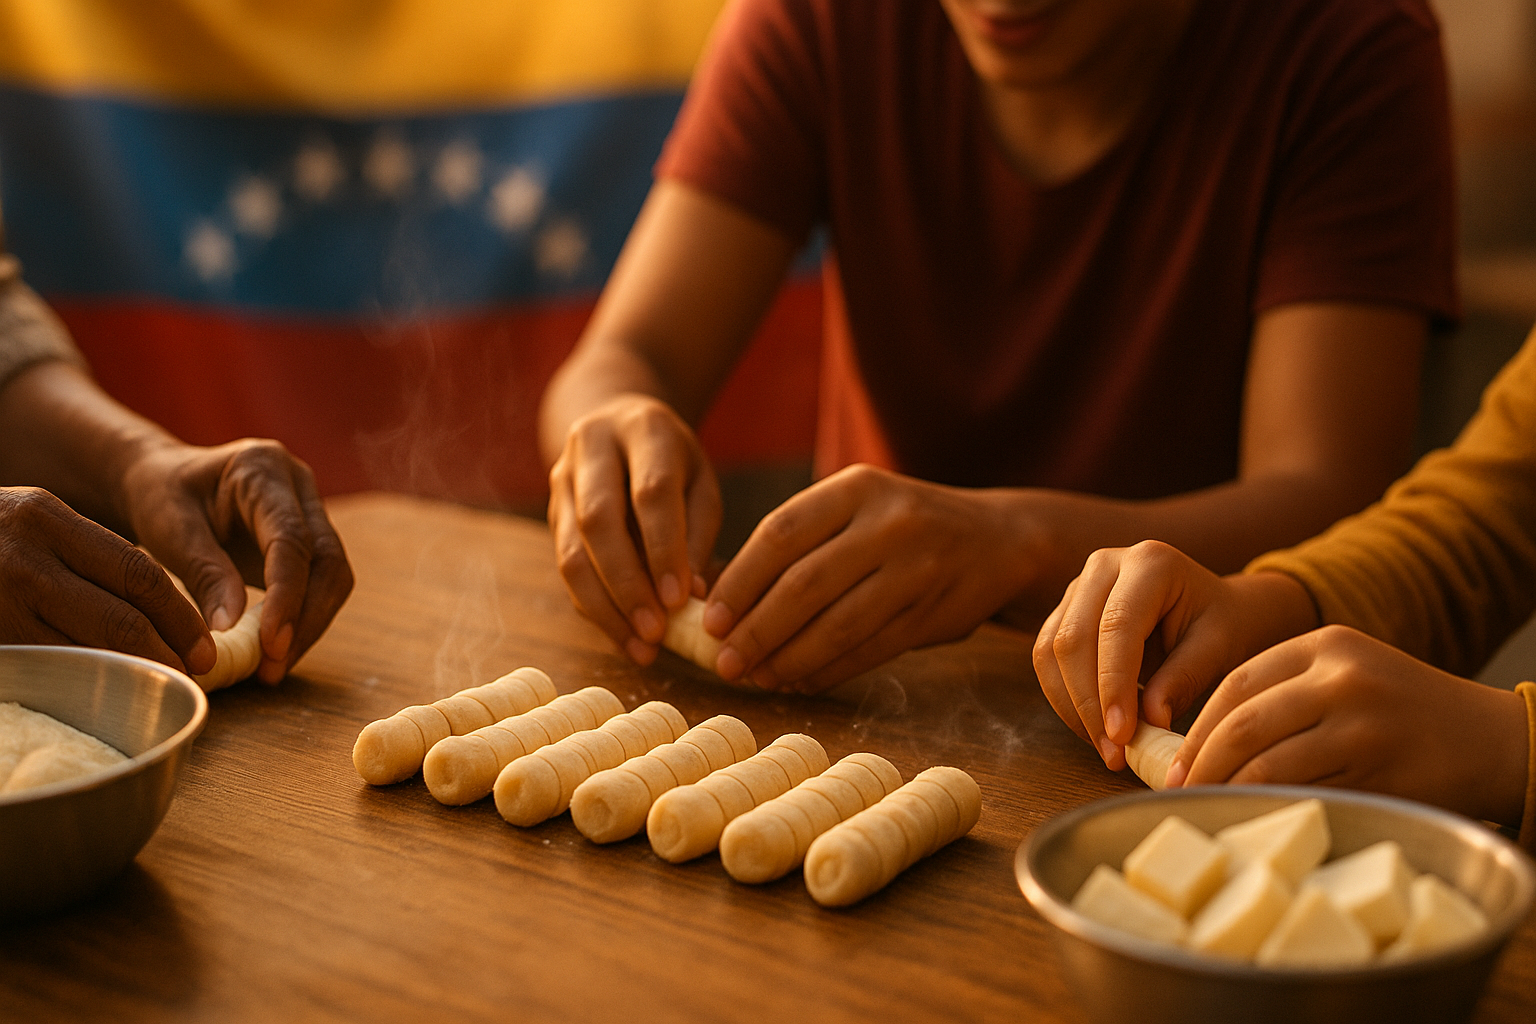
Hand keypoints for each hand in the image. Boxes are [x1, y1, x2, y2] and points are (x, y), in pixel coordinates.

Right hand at [0, 486, 213, 671]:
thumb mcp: (33, 527)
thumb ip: (87, 555)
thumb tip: (157, 611)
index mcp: (47, 519)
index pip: (139, 573)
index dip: (181, 618)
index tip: (204, 648)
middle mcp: (26, 559)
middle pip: (122, 620)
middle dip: (165, 654)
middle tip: (189, 675)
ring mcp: (2, 602)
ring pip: (89, 652)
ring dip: (129, 675)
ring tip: (155, 686)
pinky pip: (51, 669)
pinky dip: (85, 683)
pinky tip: (104, 689)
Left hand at [118, 438, 353, 682]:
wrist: (161, 481)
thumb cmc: (161, 497)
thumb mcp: (171, 530)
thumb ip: (205, 573)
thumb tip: (231, 628)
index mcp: (263, 468)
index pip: (292, 538)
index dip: (288, 594)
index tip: (272, 643)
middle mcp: (299, 486)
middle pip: (327, 559)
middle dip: (307, 618)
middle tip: (273, 665)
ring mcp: (310, 511)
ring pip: (334, 575)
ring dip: (310, 625)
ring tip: (273, 666)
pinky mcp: (310, 540)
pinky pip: (322, 584)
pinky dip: (304, 620)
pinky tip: (276, 649)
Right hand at [547, 395, 721, 662]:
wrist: (616, 423)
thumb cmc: (673, 462)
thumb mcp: (700, 482)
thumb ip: (698, 534)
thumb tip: (692, 597)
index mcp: (644, 429)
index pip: (650, 492)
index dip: (664, 549)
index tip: (680, 600)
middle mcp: (593, 446)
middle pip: (599, 521)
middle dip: (627, 584)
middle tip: (655, 632)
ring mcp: (562, 478)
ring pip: (572, 550)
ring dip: (606, 606)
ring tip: (642, 646)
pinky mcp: (550, 510)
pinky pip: (566, 566)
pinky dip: (595, 607)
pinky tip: (624, 636)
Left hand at [702, 464, 1031, 691]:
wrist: (997, 539)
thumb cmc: (902, 527)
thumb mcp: (856, 508)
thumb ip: (801, 543)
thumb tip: (723, 600)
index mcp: (856, 487)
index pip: (780, 533)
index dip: (740, 581)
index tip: (710, 619)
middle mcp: (889, 522)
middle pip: (805, 583)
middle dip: (758, 629)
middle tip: (725, 661)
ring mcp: (918, 568)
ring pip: (838, 624)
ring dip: (790, 659)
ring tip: (758, 677)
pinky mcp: (935, 612)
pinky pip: (870, 649)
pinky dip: (829, 671)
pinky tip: (801, 682)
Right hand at [1032, 541, 1316, 768]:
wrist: (1212, 609)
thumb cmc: (1221, 625)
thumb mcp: (1218, 649)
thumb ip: (1183, 679)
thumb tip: (1149, 722)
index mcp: (1150, 562)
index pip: (1117, 626)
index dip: (1114, 684)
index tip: (1121, 736)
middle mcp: (1105, 565)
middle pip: (1073, 639)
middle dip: (1088, 704)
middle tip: (1113, 753)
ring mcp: (1079, 586)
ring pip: (1050, 651)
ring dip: (1072, 707)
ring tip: (1106, 748)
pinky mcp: (1064, 611)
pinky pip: (1046, 660)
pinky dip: (1065, 700)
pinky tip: (1093, 728)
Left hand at [1168, 625, 1529, 825]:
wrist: (1493, 739)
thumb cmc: (1403, 713)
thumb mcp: (1347, 675)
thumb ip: (1286, 691)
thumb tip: (1200, 741)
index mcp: (1325, 644)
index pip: (1236, 682)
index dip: (1196, 725)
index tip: (1172, 757)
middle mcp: (1342, 676)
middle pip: (1242, 721)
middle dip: (1200, 761)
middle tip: (1179, 789)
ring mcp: (1362, 722)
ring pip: (1267, 760)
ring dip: (1227, 789)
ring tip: (1207, 806)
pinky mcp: (1379, 768)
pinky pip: (1304, 790)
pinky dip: (1269, 806)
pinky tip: (1253, 815)